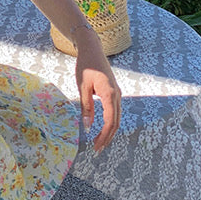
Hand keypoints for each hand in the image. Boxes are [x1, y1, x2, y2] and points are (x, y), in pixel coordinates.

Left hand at [74, 32, 121, 152]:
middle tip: (97, 150)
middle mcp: (117, 95)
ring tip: (100, 142)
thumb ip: (86, 107)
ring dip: (109, 131)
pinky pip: (115, 111)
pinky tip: (103, 129)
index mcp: (110, 94)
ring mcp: (118, 94)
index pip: (110, 121)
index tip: (96, 147)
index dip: (104, 136)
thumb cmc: (86, 66)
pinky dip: (110, 122)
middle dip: (107, 137)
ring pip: (117, 118)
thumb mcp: (82, 87)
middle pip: (116, 122)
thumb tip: (87, 127)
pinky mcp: (115, 92)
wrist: (92, 49)